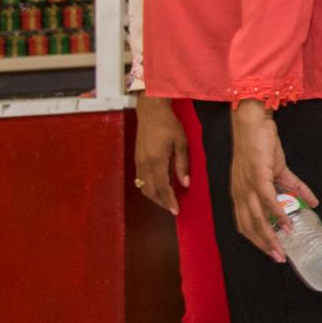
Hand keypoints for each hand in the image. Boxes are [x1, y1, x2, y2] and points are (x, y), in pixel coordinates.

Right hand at [133, 93, 191, 215]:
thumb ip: (182, 164)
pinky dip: (149, 188)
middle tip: (173, 209)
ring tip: (167, 200)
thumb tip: (185, 184)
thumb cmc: (169, 124)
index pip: (162, 187)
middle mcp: (144, 164)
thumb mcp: (181, 142)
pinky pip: (141, 180)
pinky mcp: (137, 159)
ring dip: (154, 197)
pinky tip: (159, 188)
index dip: (168, 201)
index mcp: (156, 161)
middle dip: (161, 202)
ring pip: (143, 187)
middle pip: (150, 191)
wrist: (151, 112)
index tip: (176, 211)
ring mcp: (138, 162)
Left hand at [229, 100, 315, 260]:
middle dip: (264, 245)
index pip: (244, 224)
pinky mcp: (257, 176)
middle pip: (249, 226)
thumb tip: (312, 201)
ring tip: (282, 249)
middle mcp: (240, 193)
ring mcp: (247, 186)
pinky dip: (277, 215)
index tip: (270, 250)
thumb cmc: (261, 144)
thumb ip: (292, 187)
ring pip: (256, 219)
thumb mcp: (277, 170)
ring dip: (269, 236)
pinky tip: (287, 224)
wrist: (252, 123)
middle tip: (278, 258)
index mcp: (241, 193)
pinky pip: (267, 201)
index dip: (256, 239)